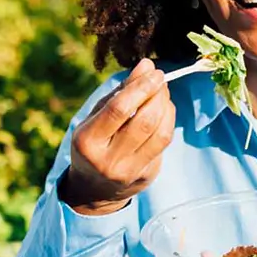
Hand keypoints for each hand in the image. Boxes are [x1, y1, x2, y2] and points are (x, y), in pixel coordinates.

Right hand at [59, 58, 175, 214]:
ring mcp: (130, 171)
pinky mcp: (147, 175)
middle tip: (160, 78)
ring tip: (162, 92)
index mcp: (88, 142)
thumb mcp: (95, 118)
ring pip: (160, 133)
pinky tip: (163, 111)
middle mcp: (109, 160)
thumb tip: (146, 66)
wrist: (94, 190)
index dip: (140, 87)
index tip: (153, 71)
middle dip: (157, 94)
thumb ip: (119, 93)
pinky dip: (168, 121)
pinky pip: (164, 143)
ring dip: (166, 106)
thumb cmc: (94, 143)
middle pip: (144, 121)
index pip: (119, 109)